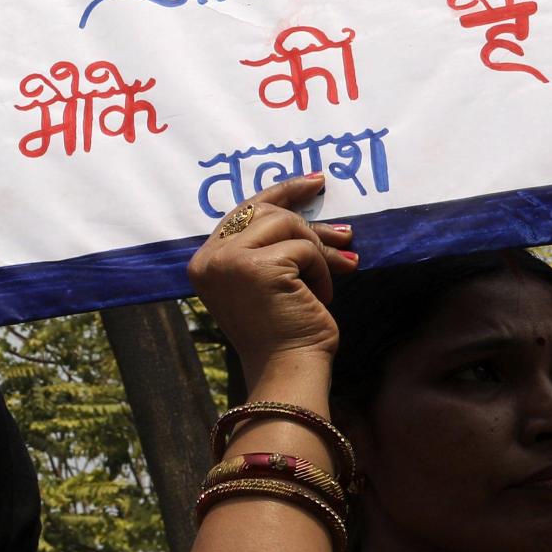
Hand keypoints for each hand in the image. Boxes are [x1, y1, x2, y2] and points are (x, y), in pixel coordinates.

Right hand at [187, 176, 355, 378]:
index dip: (280, 194)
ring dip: (316, 253)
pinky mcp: (258, 267)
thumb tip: (316, 216)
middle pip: (267, 213)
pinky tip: (321, 296)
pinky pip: (304, 249)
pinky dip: (322, 270)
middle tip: (346, 236)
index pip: (243, 212)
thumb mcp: (268, 281)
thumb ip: (270, 248)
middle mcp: (210, 258)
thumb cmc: (284, 331)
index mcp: (205, 262)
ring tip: (327, 280)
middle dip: (310, 227)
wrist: (286, 369)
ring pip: (287, 226)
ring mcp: (230, 261)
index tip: (314, 182)